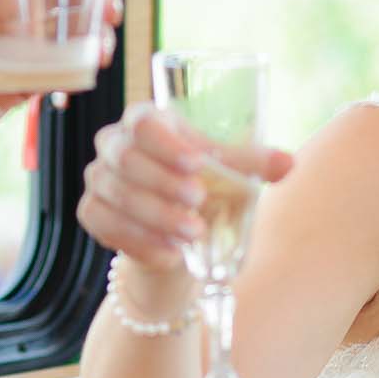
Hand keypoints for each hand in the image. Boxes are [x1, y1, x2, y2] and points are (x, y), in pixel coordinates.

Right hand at [76, 101, 293, 271]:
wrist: (176, 235)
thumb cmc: (203, 188)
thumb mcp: (228, 175)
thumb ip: (253, 166)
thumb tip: (288, 163)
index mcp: (147, 122)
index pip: (144, 122)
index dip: (166, 142)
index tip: (196, 164)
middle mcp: (114, 144)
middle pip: (126, 157)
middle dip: (163, 182)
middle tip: (199, 202)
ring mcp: (98, 178)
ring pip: (116, 194)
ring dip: (155, 216)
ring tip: (193, 234)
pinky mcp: (90, 212)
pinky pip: (104, 225)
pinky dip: (139, 242)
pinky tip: (169, 255)